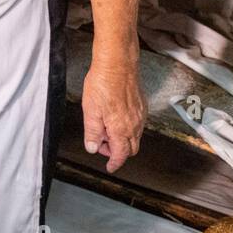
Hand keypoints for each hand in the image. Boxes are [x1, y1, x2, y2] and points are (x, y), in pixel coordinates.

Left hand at [80, 54, 145, 173]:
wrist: (118, 65)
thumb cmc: (103, 84)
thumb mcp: (90, 110)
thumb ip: (92, 132)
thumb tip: (92, 148)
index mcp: (121, 129)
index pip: (121, 154)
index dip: (115, 163)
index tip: (110, 167)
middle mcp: (135, 125)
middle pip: (130, 149)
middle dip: (117, 151)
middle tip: (101, 143)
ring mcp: (141, 115)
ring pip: (135, 137)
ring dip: (122, 139)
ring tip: (105, 128)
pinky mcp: (142, 106)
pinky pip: (138, 124)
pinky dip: (128, 128)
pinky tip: (115, 118)